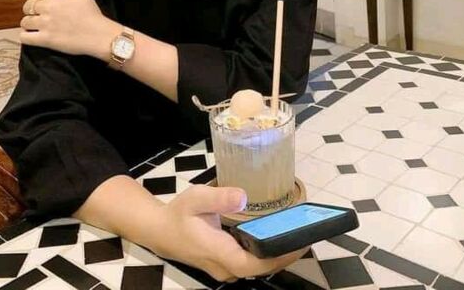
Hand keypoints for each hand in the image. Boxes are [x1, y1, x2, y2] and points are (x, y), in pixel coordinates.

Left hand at [20, 0, 119, 57]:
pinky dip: (25, 36)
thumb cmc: (92, 13)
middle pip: (27, 6)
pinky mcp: (45, 40)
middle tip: (40, 15)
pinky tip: (32, 35)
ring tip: (37, 26)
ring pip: (24, 21)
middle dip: (31, 10)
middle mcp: (48, 7)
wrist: (99, 35)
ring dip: (29, 24)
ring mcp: (45, 24)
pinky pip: (24, 37)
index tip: (40, 2)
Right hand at [151, 185, 302, 281]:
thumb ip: (219, 197)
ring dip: (275, 255)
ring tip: (293, 234)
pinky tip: (273, 237)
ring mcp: (223, 269)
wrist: (159, 231)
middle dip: (283, 255)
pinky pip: (248, 263)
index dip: (277, 258)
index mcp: (218, 252)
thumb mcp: (196, 198)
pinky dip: (263, 253)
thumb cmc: (178, 214)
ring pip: (254, 268)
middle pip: (259, 269)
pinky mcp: (223, 264)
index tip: (297, 244)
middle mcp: (223, 267)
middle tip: (304, 234)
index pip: (252, 265)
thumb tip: (243, 196)